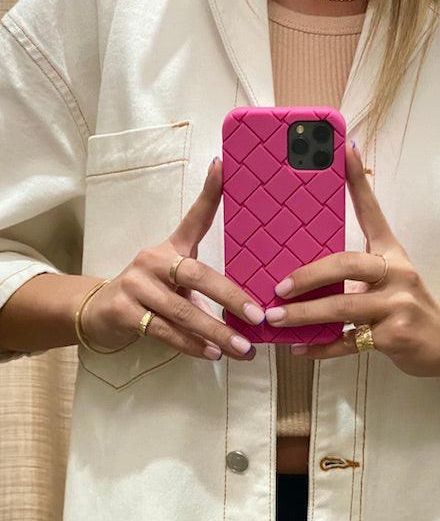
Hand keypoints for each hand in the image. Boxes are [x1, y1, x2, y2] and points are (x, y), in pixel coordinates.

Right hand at [80, 158, 265, 360]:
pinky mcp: (125, 313)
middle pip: (197, 275)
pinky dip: (191, 345)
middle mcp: (153, 261)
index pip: (194, 217)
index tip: (224, 166)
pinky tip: (212, 354)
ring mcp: (137, 286)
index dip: (210, 192)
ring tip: (242, 348)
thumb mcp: (175, 279)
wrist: (99, 311)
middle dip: (231, 297)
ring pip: (183, 312)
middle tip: (258, 316)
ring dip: (216, 333)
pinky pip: (165, 331)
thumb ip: (205, 283)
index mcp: (170, 249)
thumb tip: (251, 304)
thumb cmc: (150, 294)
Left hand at [264, 140, 439, 381]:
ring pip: (343, 307)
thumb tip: (310, 260)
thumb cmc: (407, 307)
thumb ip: (358, 266)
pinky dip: (321, 348)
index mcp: (392, 253)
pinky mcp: (395, 337)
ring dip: (305, 315)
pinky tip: (299, 349)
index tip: (342, 150)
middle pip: (347, 264)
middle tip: (279, 286)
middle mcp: (397, 273)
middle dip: (308, 276)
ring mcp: (398, 306)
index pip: (373, 211)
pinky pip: (349, 342)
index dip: (358, 181)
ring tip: (275, 318)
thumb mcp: (391, 277)